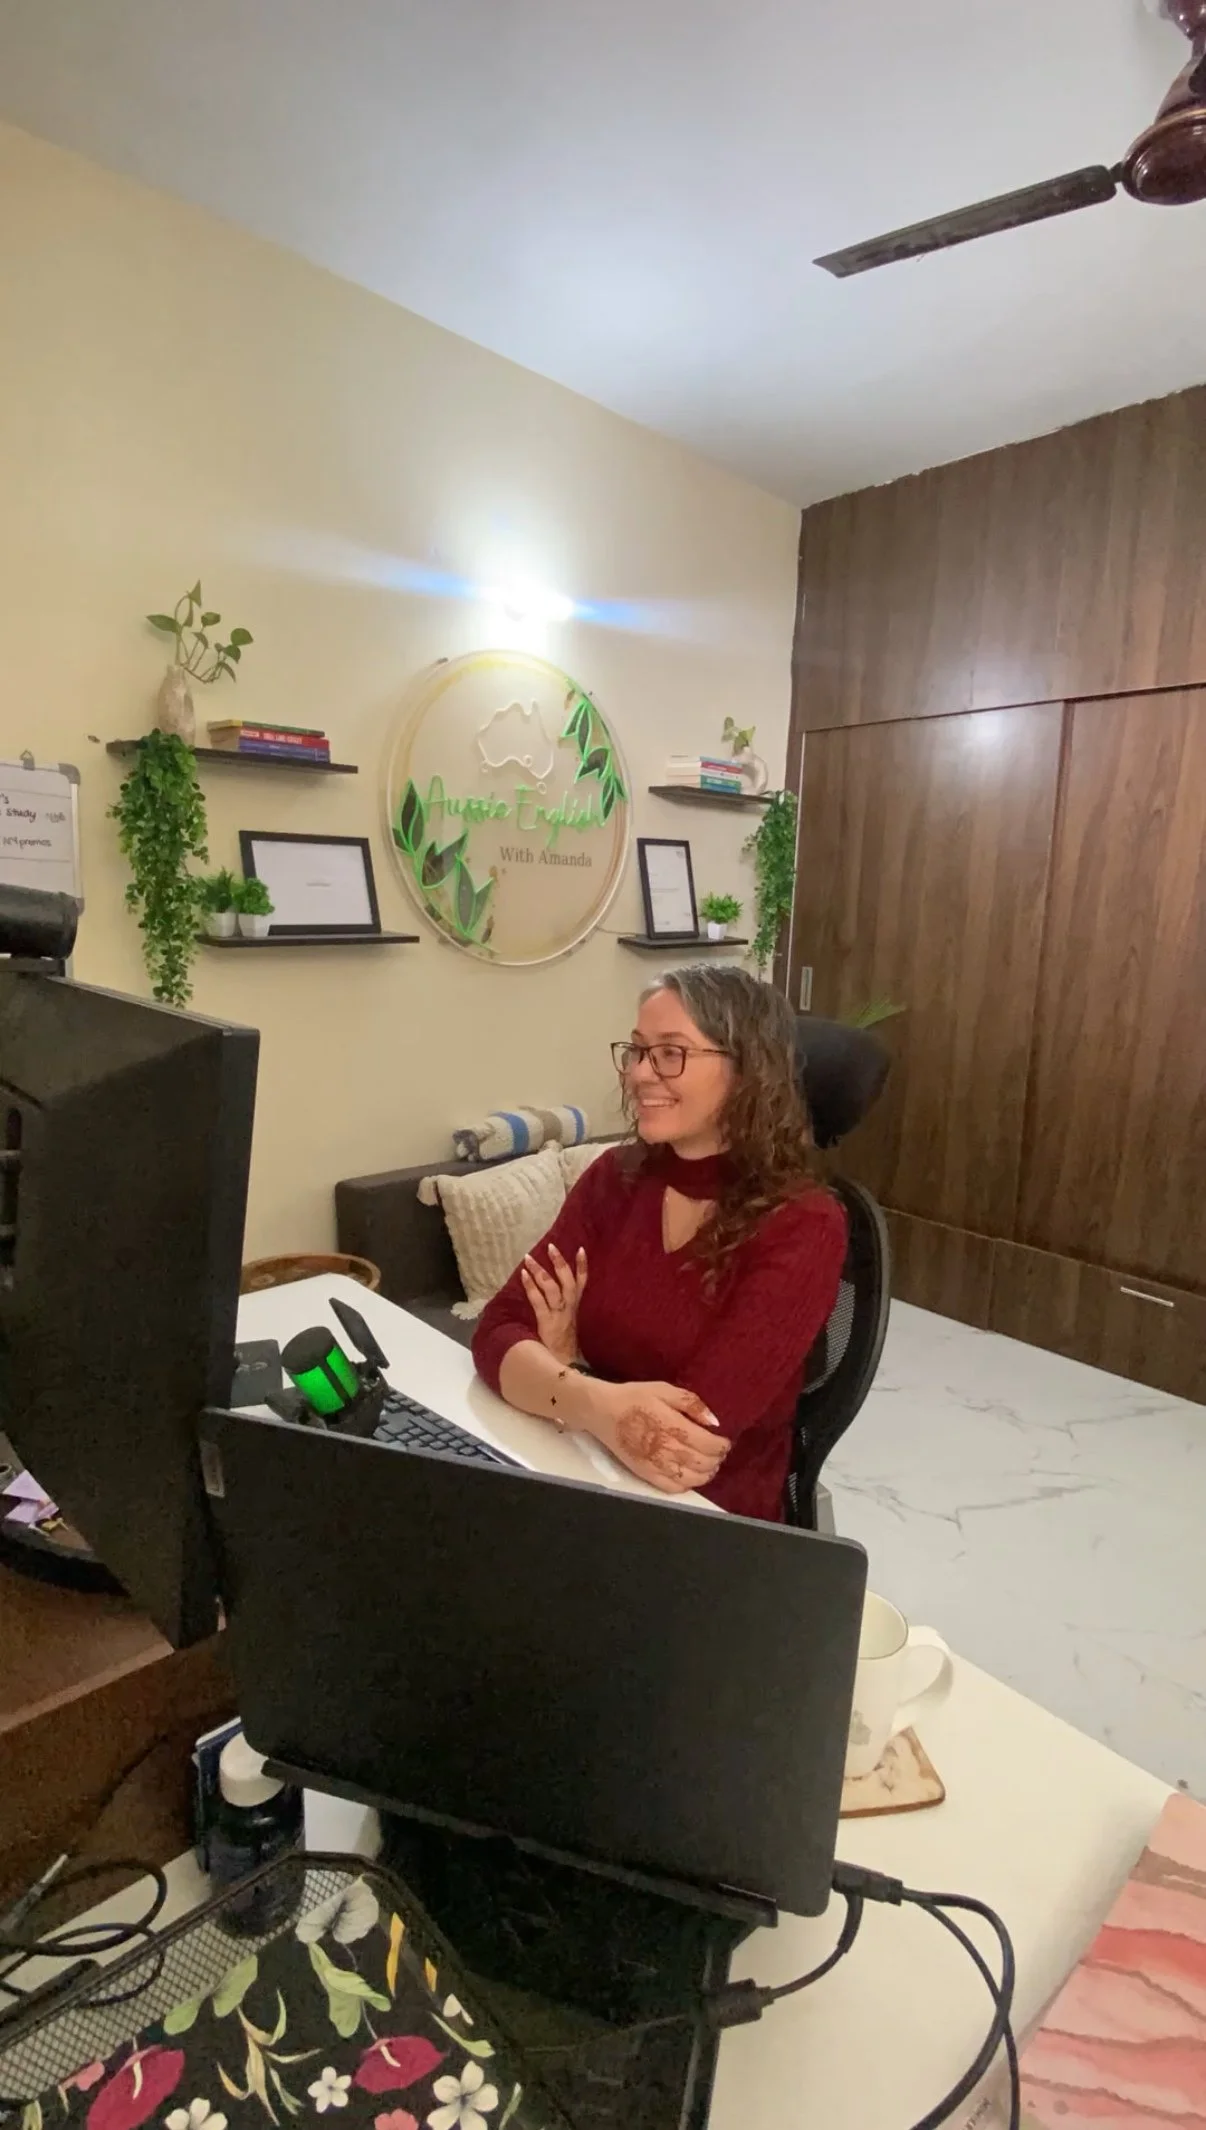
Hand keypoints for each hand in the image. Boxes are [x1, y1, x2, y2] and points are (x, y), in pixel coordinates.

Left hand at [521, 1242, 587, 1364]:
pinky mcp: (547, 1322)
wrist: (564, 1369)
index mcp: (576, 1310)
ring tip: (529, 1258)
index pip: (582, 1284)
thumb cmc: (564, 1350)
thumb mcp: (569, 1328)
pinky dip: (531, 1286)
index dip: (582, 1267)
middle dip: (560, 1263)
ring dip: (540, 1271)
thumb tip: (554, 1298)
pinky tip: (523, 1275)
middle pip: (567, 1281)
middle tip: (551, 1246)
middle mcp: (569, 1309)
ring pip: (551, 1288)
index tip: (580, 1249)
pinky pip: (539, 1300)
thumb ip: (565, 1313)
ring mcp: (558, 1315)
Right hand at [585, 1381, 730, 1494]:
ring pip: (692, 1479)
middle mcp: (667, 1449)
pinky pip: (673, 1488)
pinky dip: (687, 1485)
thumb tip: (714, 1421)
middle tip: (718, 1452)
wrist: (602, 1412)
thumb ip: (691, 1403)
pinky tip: (689, 1475)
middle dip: (717, 1459)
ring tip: (708, 1464)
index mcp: (674, 1426)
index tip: (725, 1441)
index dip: (722, 1445)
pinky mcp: (646, 1474)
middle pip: (704, 1464)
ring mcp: (656, 1465)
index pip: (709, 1444)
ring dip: (706, 1474)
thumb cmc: (634, 1397)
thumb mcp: (664, 1389)